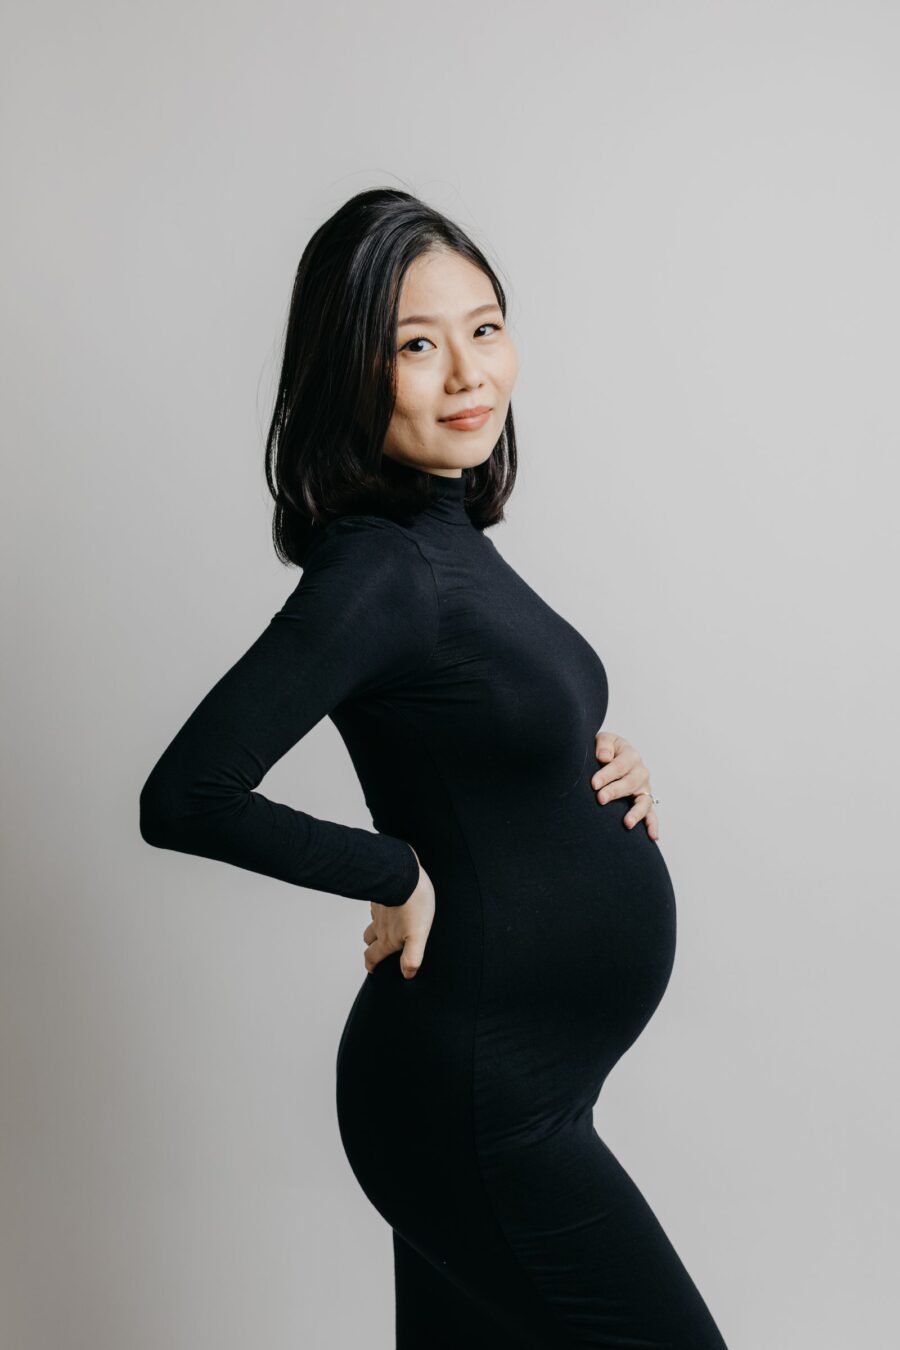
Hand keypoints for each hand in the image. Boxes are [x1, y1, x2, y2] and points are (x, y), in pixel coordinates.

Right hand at [362, 848, 434, 979]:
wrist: (403, 873)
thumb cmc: (414, 904)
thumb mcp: (418, 935)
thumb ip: (412, 956)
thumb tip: (408, 974)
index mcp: (387, 938)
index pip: (372, 957)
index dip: (371, 965)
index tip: (371, 969)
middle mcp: (379, 925)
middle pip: (369, 939)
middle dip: (371, 946)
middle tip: (376, 950)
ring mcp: (378, 909)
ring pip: (372, 921)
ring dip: (376, 926)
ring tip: (384, 927)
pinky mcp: (382, 893)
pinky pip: (377, 905)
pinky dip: (381, 909)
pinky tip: (390, 905)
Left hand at [591, 731, 658, 840]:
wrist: (611, 756)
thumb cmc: (605, 749)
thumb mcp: (604, 740)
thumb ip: (604, 745)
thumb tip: (604, 757)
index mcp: (630, 755)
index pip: (619, 766)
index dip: (606, 774)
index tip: (593, 783)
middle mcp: (640, 772)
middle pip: (630, 783)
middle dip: (615, 791)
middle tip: (600, 798)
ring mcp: (644, 789)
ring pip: (643, 802)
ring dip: (636, 813)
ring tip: (627, 823)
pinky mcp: (645, 801)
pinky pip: (651, 815)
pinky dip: (653, 825)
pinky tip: (653, 837)